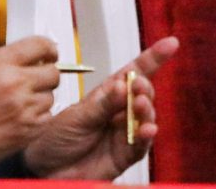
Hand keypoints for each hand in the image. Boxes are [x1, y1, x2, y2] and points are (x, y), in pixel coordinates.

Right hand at [0, 36, 59, 174]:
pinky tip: (19, 120)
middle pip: (53, 73)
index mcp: (0, 62)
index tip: (51, 55)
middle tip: (36, 83)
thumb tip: (30, 60)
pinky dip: (37, 119)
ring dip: (39, 100)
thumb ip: (5, 63)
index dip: (49, 50)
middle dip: (46, 77)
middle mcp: (15, 82)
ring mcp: (23, 107)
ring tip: (18, 106)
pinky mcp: (27, 130)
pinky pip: (47, 118)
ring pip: (50, 97)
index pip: (41, 45)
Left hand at [23, 36, 179, 179]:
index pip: (133, 73)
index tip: (170, 44)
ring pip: (145, 117)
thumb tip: (122, 86)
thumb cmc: (55, 139)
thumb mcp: (77, 117)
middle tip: (137, 86)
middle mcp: (118, 112)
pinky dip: (146, 136)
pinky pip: (142, 145)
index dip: (152, 59)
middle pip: (142, 94)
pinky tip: (147, 129)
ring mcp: (123, 133)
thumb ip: (102, 104)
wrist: (44, 170)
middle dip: (144, 87)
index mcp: (106, 96)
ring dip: (146, 109)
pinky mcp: (125, 155)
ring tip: (138, 104)